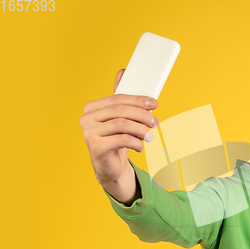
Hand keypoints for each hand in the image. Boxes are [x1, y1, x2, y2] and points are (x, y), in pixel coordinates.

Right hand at [79, 69, 158, 202]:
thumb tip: (123, 72)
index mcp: (92, 107)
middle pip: (120, 110)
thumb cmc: (116, 139)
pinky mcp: (95, 147)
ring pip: (122, 124)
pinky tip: (139, 146)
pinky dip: (136, 142)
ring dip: (141, 130)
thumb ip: (122, 99)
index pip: (118, 98)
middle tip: (155, 122)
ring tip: (150, 136)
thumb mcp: (121, 118)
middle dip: (142, 114)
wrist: (110, 166)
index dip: (138, 100)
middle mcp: (87, 118)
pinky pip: (122, 139)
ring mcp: (89, 133)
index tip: (154, 104)